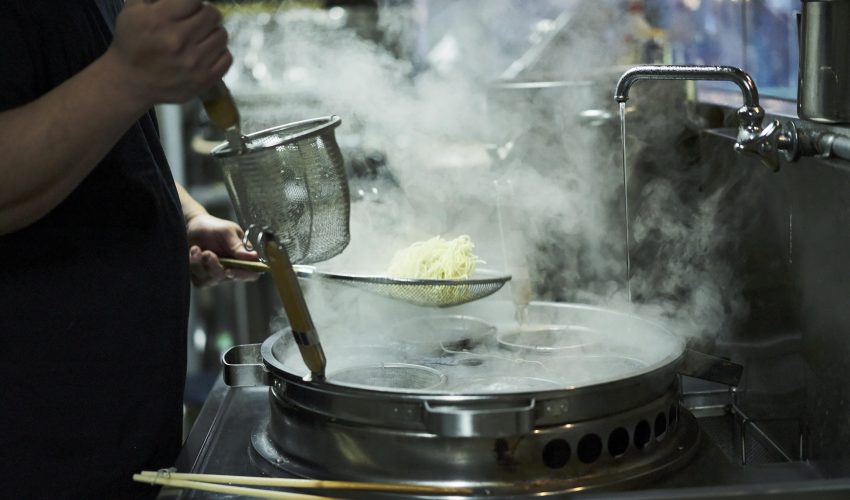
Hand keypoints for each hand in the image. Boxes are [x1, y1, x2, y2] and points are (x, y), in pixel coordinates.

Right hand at [107, 0, 231, 106]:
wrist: (130, 82)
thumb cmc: (132, 42)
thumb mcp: (134, 9)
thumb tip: (187, 0)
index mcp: (160, 20)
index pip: (195, 0)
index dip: (192, 2)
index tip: (188, 7)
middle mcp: (179, 41)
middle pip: (212, 15)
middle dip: (205, 14)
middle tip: (196, 21)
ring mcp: (193, 62)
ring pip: (221, 35)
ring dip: (213, 33)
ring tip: (201, 37)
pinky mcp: (204, 80)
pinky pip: (227, 58)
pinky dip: (219, 52)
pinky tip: (207, 52)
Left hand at [186, 213, 259, 286]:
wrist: (193, 227)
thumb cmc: (214, 227)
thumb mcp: (227, 231)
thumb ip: (238, 245)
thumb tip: (254, 256)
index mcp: (244, 258)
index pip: (251, 274)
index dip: (242, 275)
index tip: (228, 270)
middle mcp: (233, 268)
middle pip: (228, 277)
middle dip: (215, 266)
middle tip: (207, 252)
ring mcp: (217, 275)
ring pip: (212, 279)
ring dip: (201, 263)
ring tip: (196, 248)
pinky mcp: (203, 278)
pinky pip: (199, 280)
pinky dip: (193, 266)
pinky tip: (193, 254)